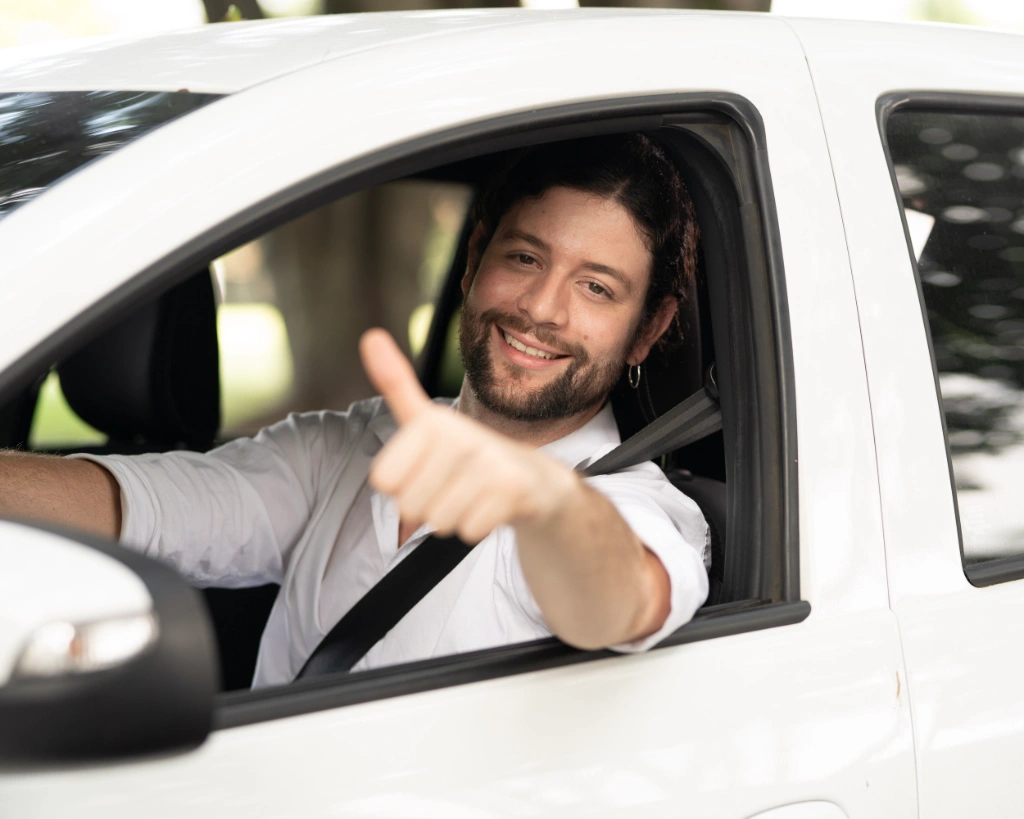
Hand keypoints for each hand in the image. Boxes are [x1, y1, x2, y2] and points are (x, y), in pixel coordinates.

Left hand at [359, 328, 576, 543]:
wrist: (535, 480)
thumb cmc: (472, 452)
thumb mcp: (430, 419)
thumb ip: (397, 384)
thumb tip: (370, 335)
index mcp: (433, 420)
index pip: (383, 481)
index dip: (401, 486)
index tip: (426, 469)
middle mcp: (461, 435)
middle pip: (409, 505)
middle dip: (427, 506)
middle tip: (452, 487)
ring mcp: (489, 461)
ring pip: (438, 521)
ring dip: (453, 518)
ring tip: (472, 496)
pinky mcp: (512, 489)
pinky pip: (468, 530)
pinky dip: (477, 527)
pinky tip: (491, 507)